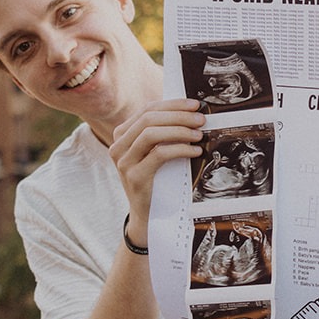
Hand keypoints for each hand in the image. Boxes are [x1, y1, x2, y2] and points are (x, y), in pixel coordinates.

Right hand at [108, 98, 205, 222]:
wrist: (147, 213)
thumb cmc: (156, 178)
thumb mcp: (154, 151)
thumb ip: (162, 132)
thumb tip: (189, 112)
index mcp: (122, 134)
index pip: (147, 110)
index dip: (172, 105)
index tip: (194, 105)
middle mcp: (118, 145)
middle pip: (149, 119)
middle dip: (178, 116)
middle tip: (200, 119)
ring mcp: (123, 161)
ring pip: (151, 134)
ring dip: (179, 131)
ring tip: (199, 134)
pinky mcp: (134, 176)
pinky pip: (159, 155)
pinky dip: (180, 150)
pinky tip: (195, 152)